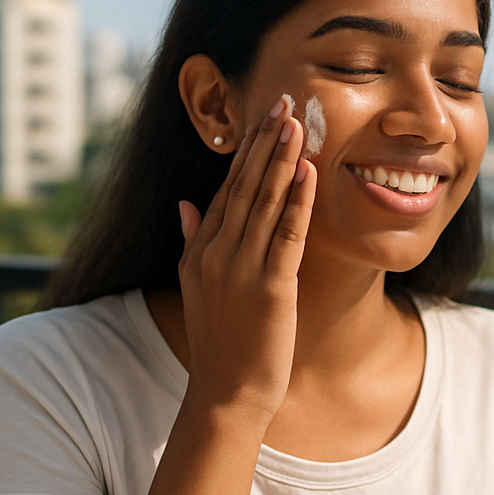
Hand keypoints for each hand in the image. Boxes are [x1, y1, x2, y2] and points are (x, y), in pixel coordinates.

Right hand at [176, 94, 315, 421]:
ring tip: (296, 121)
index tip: (263, 115)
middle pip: (243, 185)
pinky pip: (286, 235)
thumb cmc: (220, 345)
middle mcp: (216, 254)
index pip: (226, 188)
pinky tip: (308, 171)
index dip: (247, 150)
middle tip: (284, 100)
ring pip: (263, 202)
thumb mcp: (195, 288)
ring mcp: (241, 270)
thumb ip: (191, 241)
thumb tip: (185, 203)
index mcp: (200, 250)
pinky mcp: (270, 289)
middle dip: (265, 140)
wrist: (226, 394)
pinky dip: (297, 200)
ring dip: (281, 159)